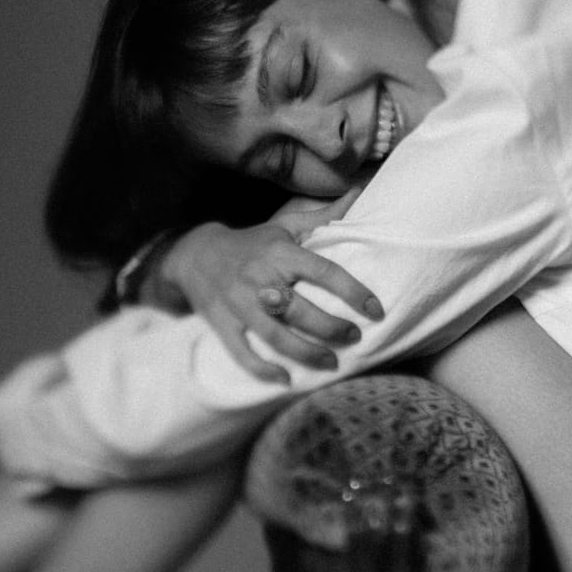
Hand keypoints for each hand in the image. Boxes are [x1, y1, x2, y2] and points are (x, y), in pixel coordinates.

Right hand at [154, 188, 383, 382]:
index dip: (353, 291)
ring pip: (275, 336)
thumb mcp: (285, 225)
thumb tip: (359, 192)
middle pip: (300, 310)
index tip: (376, 309)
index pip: (323, 271)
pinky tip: (285, 379)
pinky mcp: (222, 323)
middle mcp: (260, 278)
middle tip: (354, 337)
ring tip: (332, 363)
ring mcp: (239, 304)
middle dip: (332, 328)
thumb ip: (323, 216)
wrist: (196, 254)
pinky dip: (262, 369)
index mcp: (280, 252)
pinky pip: (242, 352)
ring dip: (306, 353)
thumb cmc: (253, 242)